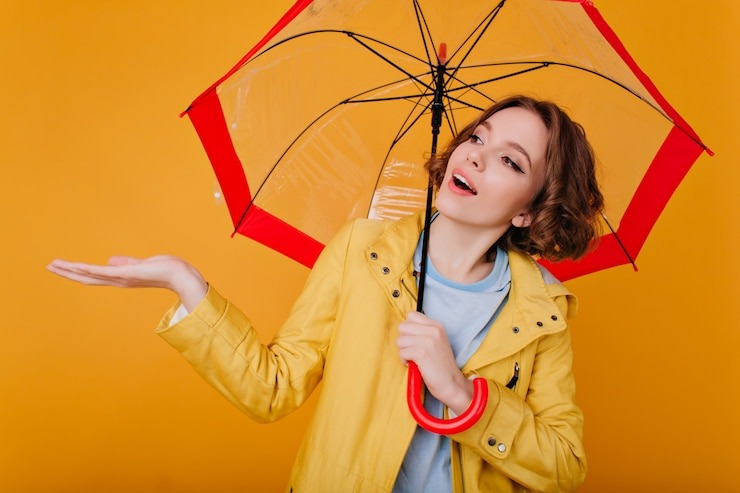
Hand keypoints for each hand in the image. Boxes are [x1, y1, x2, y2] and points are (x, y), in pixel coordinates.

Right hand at [47, 255, 207, 310]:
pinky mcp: (126, 274)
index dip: (78, 272)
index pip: (95, 276)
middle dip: (67, 273)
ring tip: (54, 265)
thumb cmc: (166, 270)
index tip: (63, 267)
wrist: (180, 275)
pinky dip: (87, 269)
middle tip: (49, 266)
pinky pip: (102, 272)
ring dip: (71, 270)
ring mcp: (121, 278)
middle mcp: (119, 281)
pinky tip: (74, 265)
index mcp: (121, 278)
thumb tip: (110, 261)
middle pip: (87, 278)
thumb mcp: (142, 264)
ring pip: (90, 275)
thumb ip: (126, 263)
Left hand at [397, 311, 473, 414]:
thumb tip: (403, 327)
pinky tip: (414, 365)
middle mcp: (433, 330)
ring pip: (400, 340)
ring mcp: (428, 341)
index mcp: (437, 326)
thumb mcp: (437, 341)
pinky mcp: (422, 353)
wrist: (451, 383)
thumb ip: (423, 331)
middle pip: (402, 327)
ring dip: (403, 351)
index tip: (414, 339)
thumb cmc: (440, 364)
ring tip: (414, 358)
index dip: (408, 328)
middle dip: (404, 340)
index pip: (411, 315)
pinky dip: (404, 360)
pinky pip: (402, 352)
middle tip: (412, 350)